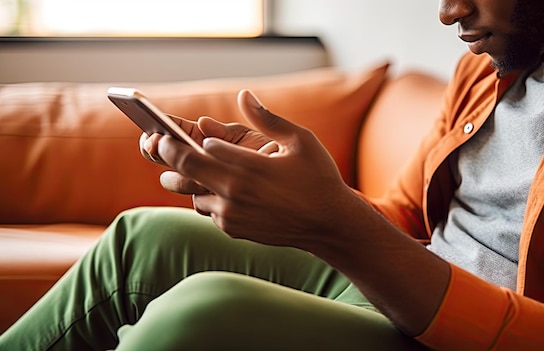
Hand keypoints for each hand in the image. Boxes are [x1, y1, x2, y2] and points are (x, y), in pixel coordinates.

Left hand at [155, 89, 354, 247]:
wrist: (328, 224)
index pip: (201, 147)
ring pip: (191, 193)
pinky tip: (219, 189)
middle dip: (167, 153)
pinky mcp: (233, 229)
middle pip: (185, 169)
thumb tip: (244, 95)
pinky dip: (207, 198)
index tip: (173, 131)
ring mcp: (231, 214)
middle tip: (157, 142)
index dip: (187, 138)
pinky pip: (207, 210)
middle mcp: (235, 191)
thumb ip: (268, 118)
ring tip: (188, 168)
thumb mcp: (301, 140)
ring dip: (188, 180)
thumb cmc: (318, 178)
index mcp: (249, 166)